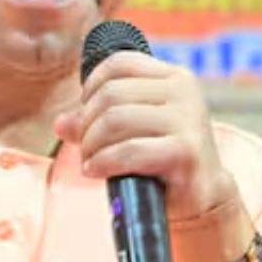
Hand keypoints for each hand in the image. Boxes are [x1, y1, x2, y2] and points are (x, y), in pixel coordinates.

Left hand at [54, 52, 237, 220]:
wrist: (202, 197)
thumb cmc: (160, 158)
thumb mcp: (129, 130)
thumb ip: (94, 120)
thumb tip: (60, 123)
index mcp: (173, 77)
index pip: (119, 64)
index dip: (92, 86)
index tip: (86, 113)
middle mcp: (184, 93)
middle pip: (111, 94)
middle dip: (87, 123)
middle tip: (85, 147)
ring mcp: (188, 120)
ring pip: (115, 120)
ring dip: (91, 144)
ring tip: (90, 161)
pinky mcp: (185, 152)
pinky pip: (128, 150)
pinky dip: (103, 161)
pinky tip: (96, 171)